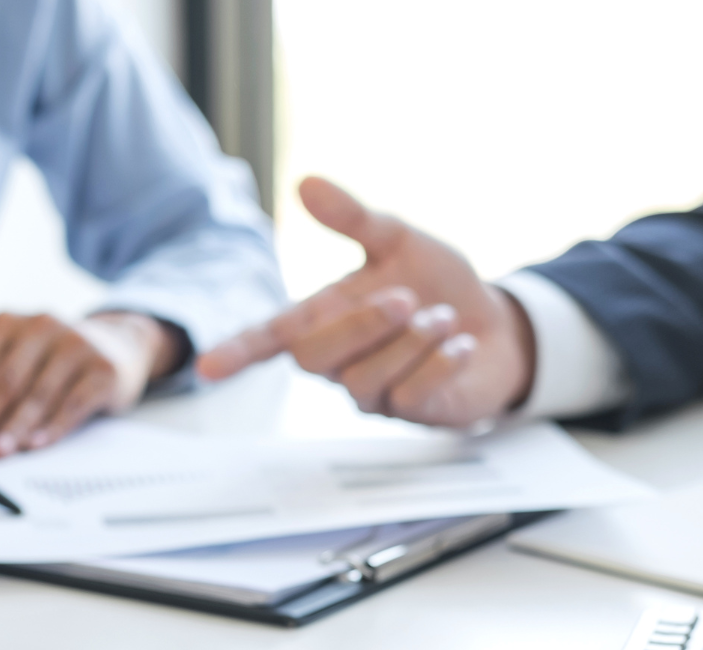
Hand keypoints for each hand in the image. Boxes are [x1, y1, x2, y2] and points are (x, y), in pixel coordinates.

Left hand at [0, 311, 184, 457]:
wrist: (118, 347)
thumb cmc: (56, 363)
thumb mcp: (20, 361)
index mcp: (7, 322)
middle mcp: (41, 326)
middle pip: (6, 382)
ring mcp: (76, 344)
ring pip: (39, 395)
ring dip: (16, 429)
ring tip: (1, 451)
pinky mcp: (104, 368)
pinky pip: (74, 404)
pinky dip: (53, 427)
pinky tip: (37, 444)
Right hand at [198, 177, 534, 427]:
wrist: (497, 326)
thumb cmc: (439, 286)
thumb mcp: (399, 242)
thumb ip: (354, 219)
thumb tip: (305, 182)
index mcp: (325, 318)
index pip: (269, 339)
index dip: (239, 352)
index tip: (205, 368)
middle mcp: (340, 361)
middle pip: (315, 359)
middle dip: (361, 325)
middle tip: (407, 297)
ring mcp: (373, 393)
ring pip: (365, 379)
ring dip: (410, 342)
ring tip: (443, 317)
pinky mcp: (411, 413)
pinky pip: (411, 395)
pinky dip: (438, 363)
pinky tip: (459, 344)